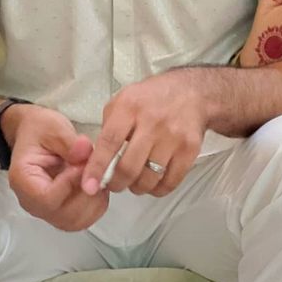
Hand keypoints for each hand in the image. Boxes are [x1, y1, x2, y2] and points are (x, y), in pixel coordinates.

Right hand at [7, 105, 108, 231]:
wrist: (35, 135)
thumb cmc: (39, 130)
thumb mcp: (52, 126)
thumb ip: (69, 141)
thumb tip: (85, 152)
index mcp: (24, 179)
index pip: (47, 198)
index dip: (71, 184)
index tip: (83, 164)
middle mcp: (32, 202)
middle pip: (63, 215)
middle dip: (87, 192)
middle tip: (96, 168)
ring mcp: (47, 210)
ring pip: (75, 222)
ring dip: (94, 200)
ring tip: (97, 174)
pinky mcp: (61, 211)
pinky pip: (82, 220)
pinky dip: (96, 205)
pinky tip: (98, 183)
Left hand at [81, 69, 206, 200]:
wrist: (193, 92)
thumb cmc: (153, 97)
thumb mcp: (125, 98)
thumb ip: (109, 125)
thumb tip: (97, 159)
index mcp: (130, 106)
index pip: (109, 142)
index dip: (97, 167)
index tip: (89, 186)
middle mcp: (152, 121)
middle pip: (128, 167)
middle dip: (117, 183)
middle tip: (115, 183)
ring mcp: (173, 136)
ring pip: (148, 179)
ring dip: (137, 187)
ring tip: (136, 179)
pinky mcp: (190, 149)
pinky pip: (169, 182)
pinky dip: (158, 189)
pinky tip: (154, 180)